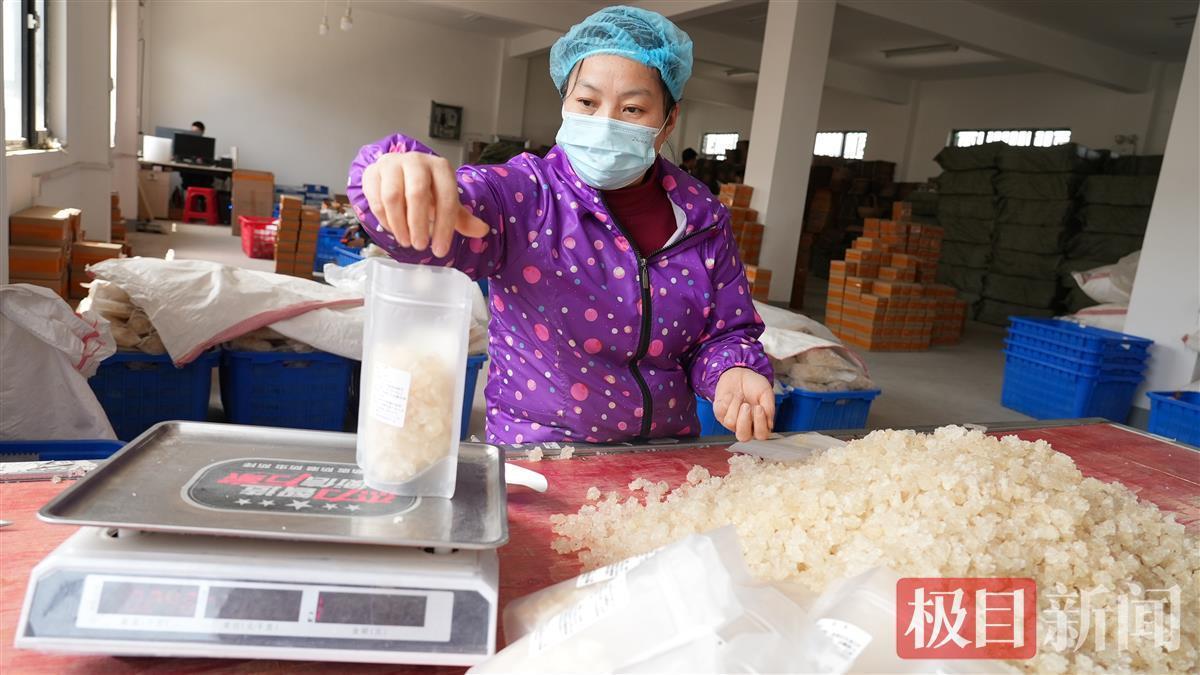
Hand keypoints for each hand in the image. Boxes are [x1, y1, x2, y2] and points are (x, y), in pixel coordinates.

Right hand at [361, 152, 488, 257]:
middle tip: (420, 246)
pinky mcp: (372, 173)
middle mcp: (416, 161)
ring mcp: (391, 164)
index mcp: (440, 167)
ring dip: (400, 225)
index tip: (440, 250)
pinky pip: (375, 200)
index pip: (445, 197)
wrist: (398, 171)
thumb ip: (462, 217)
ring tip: (407, 242)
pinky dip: (385, 220)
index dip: (444, 226)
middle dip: (419, 225)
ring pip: (393, 197)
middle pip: (417, 194)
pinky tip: (394, 230)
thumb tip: (482, 230)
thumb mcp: (446, 200)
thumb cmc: (427, 189)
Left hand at [713, 368, 774, 441]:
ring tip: (739, 396)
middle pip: (743, 437)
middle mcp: (746, 426)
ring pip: (731, 423)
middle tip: (746, 405)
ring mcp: (732, 422)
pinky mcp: (720, 415)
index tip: (759, 407)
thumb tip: (769, 424)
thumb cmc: (754, 385)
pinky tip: (731, 396)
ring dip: (735, 405)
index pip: (761, 435)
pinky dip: (727, 401)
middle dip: (744, 421)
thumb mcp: (766, 393)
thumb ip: (769, 408)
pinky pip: (721, 413)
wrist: (739, 373)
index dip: (760, 423)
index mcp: (760, 423)